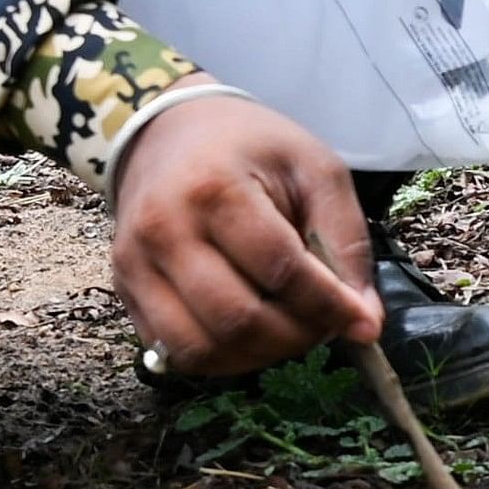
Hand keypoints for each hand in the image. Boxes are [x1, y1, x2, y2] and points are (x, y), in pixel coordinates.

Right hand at [110, 91, 381, 377]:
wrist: (170, 130)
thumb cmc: (251, 147)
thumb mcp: (315, 169)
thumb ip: (345, 241)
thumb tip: (365, 322)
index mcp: (214, 188)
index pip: (280, 269)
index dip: (328, 305)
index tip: (363, 324)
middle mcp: (164, 231)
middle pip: (237, 318)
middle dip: (295, 336)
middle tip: (326, 325)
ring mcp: (135, 265)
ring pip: (200, 348)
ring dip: (258, 356)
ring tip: (290, 331)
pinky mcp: (124, 290)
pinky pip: (172, 351)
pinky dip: (222, 358)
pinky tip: (252, 336)